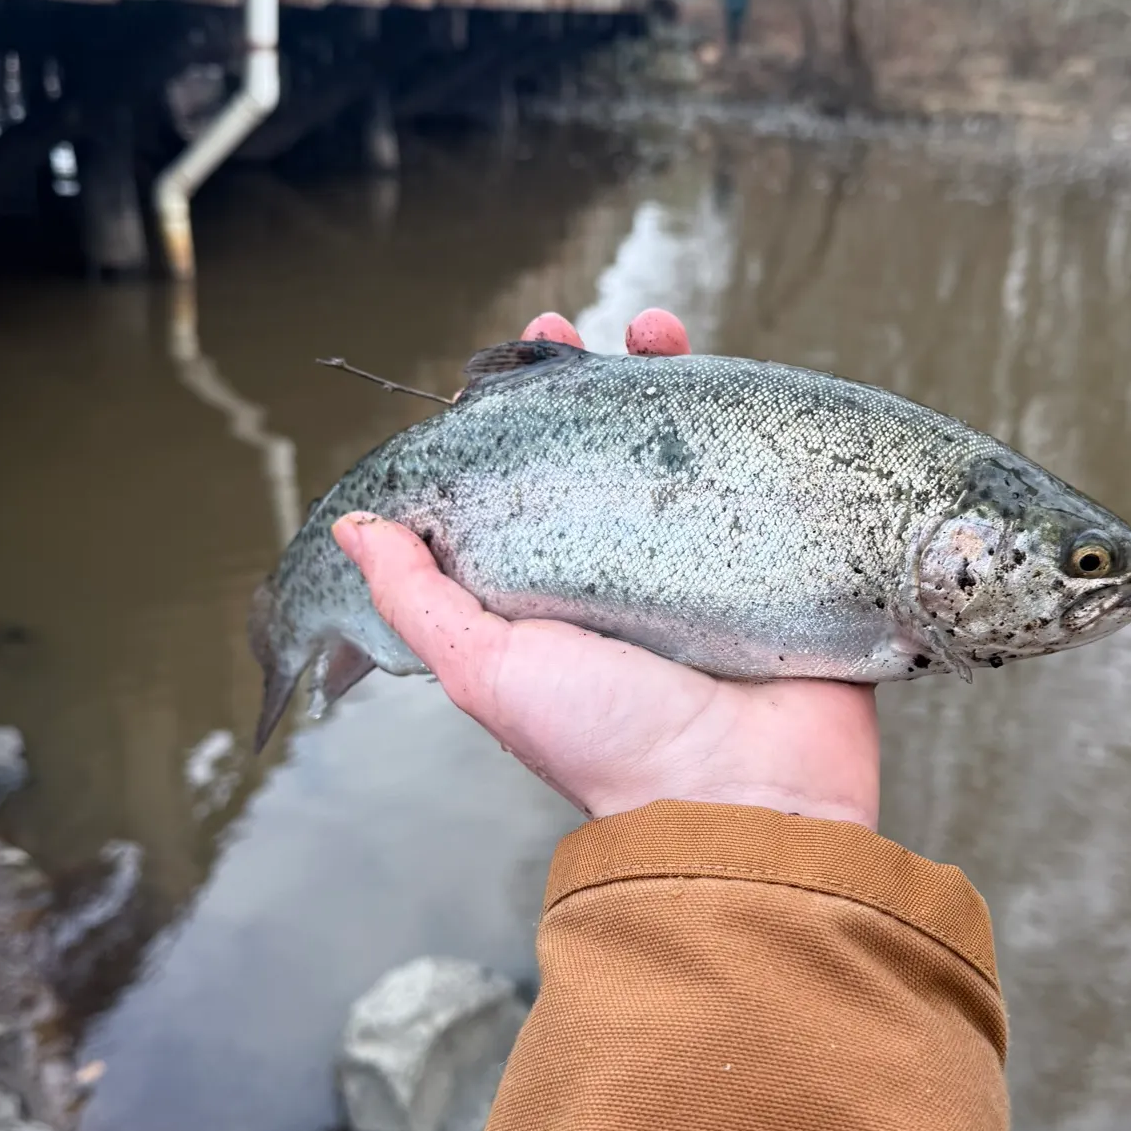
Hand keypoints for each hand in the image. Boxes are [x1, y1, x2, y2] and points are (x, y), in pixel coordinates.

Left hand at [333, 308, 879, 827]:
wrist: (743, 800)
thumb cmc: (607, 741)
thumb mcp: (488, 669)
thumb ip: (421, 599)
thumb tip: (357, 526)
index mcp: (554, 587)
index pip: (520, 482)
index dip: (506, 422)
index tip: (498, 372)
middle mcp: (624, 563)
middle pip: (600, 447)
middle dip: (583, 381)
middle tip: (565, 333)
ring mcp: (703, 554)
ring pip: (679, 445)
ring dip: (664, 379)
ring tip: (654, 330)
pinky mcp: (773, 554)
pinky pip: (757, 469)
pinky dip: (745, 418)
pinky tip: (730, 377)